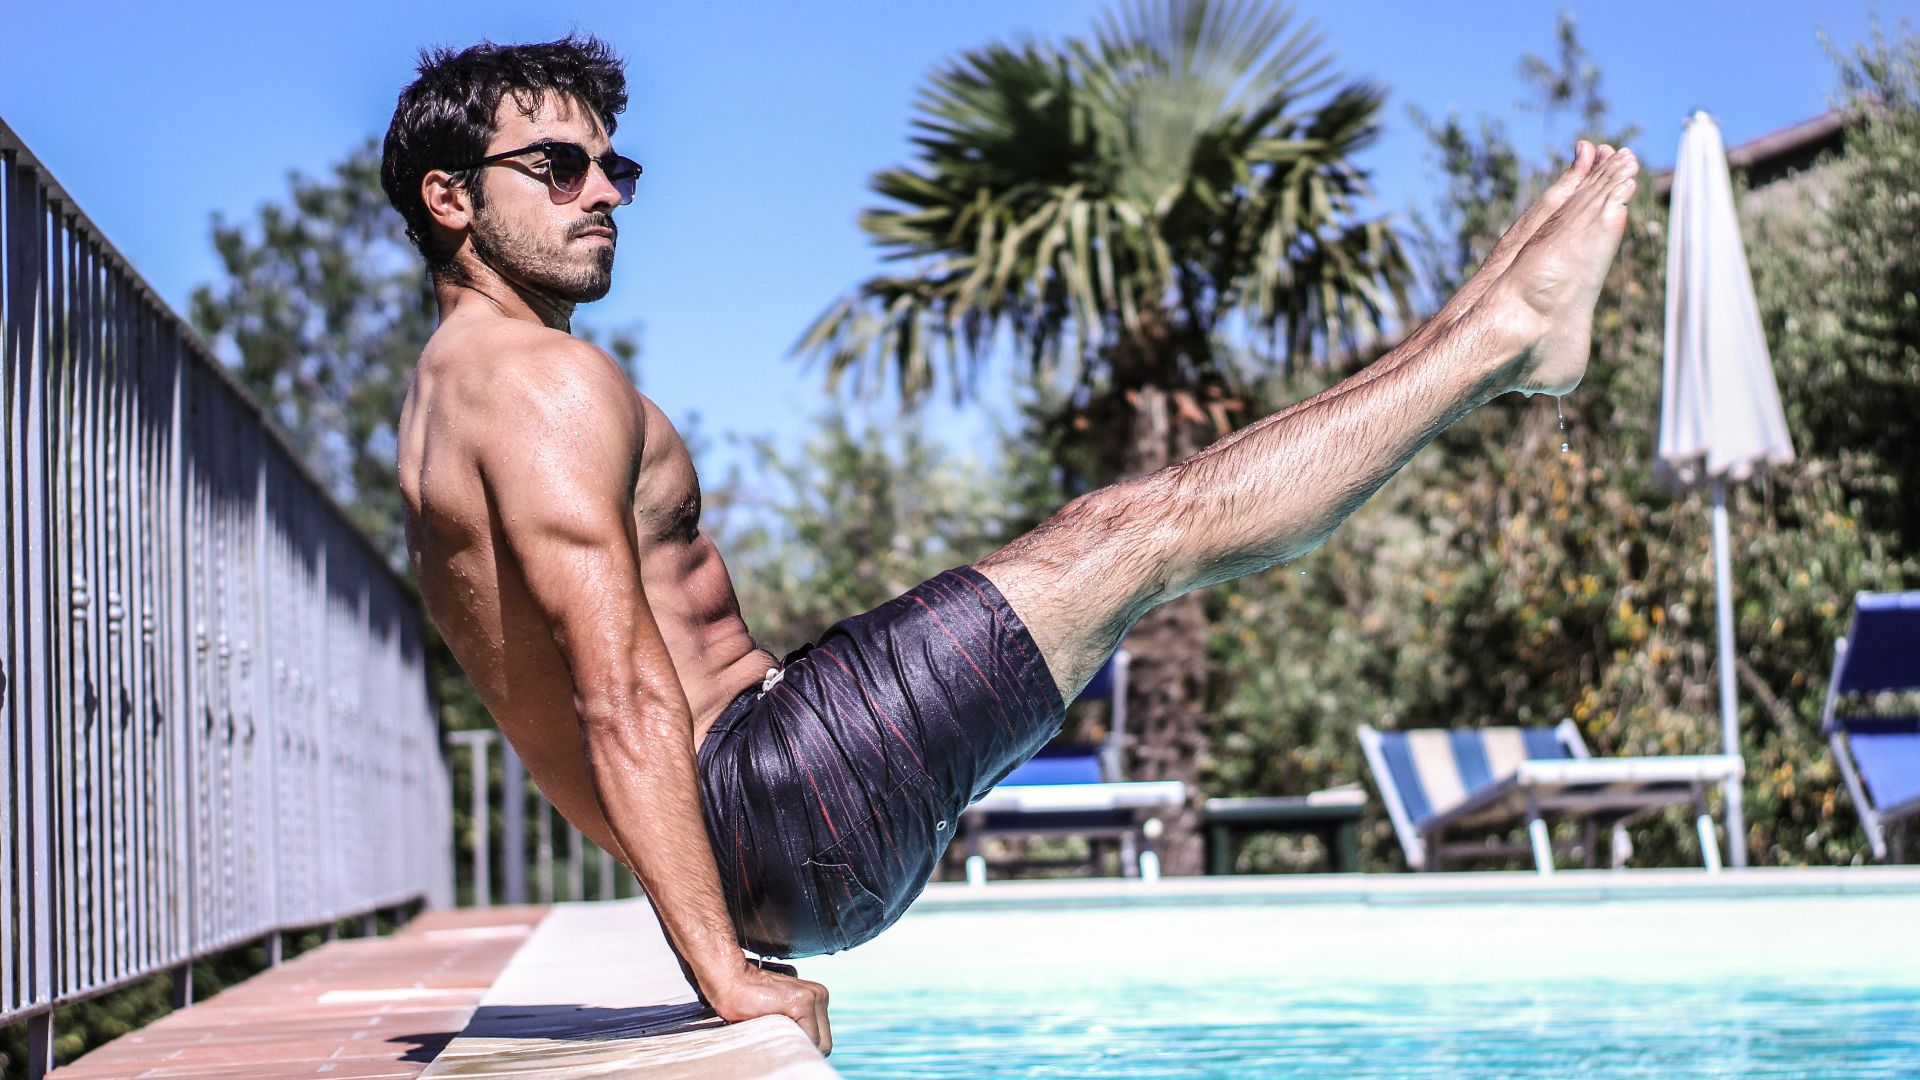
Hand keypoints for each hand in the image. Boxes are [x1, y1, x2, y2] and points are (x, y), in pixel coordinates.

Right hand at [705, 962, 832, 1054]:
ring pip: (820, 1043)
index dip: (806, 1047)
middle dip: (806, 1049)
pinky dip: (794, 1043)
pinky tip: (777, 1034)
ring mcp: (814, 997)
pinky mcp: (803, 1003)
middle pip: (826, 1042)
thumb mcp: (782, 1013)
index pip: (823, 1037)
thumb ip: (797, 1024)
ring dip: (800, 1046)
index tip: (789, 1048)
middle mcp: (820, 995)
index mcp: (817, 997)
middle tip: (783, 1047)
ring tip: (778, 1037)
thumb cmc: (750, 1001)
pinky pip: (810, 1038)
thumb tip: (805, 1051)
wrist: (733, 981)